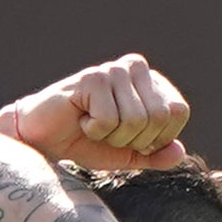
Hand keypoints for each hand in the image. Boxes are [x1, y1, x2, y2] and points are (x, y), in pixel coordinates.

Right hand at [0, 54, 189, 170]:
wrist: (41, 139)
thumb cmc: (82, 142)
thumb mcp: (125, 154)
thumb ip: (154, 154)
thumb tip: (180, 153)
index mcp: (150, 81)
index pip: (178, 111)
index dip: (156, 137)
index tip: (129, 139)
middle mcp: (135, 67)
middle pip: (159, 116)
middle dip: (132, 139)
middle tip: (107, 134)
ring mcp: (113, 69)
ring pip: (136, 120)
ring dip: (111, 136)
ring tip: (92, 126)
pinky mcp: (92, 77)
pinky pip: (109, 120)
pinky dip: (93, 130)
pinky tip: (80, 119)